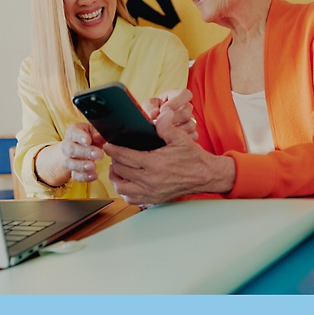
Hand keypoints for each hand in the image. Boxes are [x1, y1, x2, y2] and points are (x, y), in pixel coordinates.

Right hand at [60, 123, 105, 182]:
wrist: (79, 146)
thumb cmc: (88, 136)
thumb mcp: (93, 130)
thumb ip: (97, 133)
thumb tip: (100, 137)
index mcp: (73, 132)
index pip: (74, 133)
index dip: (81, 137)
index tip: (88, 141)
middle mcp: (68, 145)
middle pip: (72, 150)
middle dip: (86, 153)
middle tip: (99, 155)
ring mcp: (68, 159)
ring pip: (70, 164)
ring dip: (82, 166)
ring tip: (93, 167)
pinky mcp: (72, 170)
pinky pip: (75, 175)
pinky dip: (84, 177)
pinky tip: (94, 176)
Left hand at [105, 108, 234, 204]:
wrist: (205, 176)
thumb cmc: (193, 158)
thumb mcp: (181, 138)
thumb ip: (167, 127)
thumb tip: (160, 115)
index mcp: (155, 163)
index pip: (125, 157)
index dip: (113, 150)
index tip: (107, 145)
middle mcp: (150, 180)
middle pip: (120, 172)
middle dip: (114, 161)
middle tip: (114, 154)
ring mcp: (151, 192)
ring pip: (122, 188)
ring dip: (116, 178)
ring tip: (117, 168)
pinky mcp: (154, 199)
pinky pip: (131, 199)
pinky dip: (124, 192)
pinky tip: (126, 182)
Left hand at [142, 89, 197, 140]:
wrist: (156, 122)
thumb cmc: (154, 109)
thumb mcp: (149, 104)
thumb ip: (150, 107)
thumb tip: (154, 114)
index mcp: (179, 95)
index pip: (185, 94)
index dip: (175, 102)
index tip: (163, 110)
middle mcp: (187, 107)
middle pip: (187, 112)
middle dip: (172, 119)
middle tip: (160, 123)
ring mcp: (191, 120)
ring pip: (190, 125)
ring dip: (175, 130)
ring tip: (164, 131)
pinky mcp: (193, 132)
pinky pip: (192, 135)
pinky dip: (180, 138)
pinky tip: (170, 137)